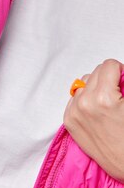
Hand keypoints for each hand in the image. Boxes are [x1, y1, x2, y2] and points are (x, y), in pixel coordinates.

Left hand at [64, 59, 123, 181]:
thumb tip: (120, 73)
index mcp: (103, 98)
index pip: (108, 66)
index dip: (120, 71)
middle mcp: (84, 104)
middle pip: (95, 73)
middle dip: (108, 79)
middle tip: (118, 94)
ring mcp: (74, 113)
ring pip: (83, 84)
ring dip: (95, 88)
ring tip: (107, 103)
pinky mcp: (68, 121)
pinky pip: (75, 98)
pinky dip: (85, 99)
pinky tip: (97, 111)